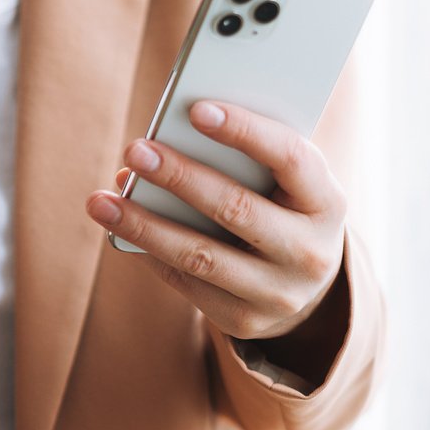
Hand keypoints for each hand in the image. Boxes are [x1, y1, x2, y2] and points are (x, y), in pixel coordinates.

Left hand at [85, 101, 345, 340]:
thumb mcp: (284, 184)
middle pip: (236, 209)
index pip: (291, 158)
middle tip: (135, 150)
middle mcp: (309, 252)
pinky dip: (148, 252)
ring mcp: (278, 292)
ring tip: (101, 201)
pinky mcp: (243, 319)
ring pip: (200, 255)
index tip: (197, 110)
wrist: (303, 288)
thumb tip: (162, 143)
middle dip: (180, 177)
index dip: (246, 132)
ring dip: (144, 224)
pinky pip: (185, 281)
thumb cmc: (281, 210)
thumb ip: (244, 158)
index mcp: (328, 202)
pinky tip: (118, 228)